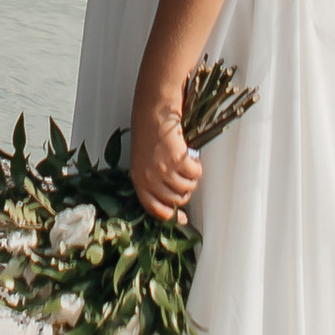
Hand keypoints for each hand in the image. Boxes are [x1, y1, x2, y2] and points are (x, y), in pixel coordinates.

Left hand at [127, 86, 199, 222]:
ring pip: (188, 187)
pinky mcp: (177, 159)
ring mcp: (163, 169)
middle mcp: (149, 178)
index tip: (181, 219)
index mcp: (138, 181)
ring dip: (191, 179)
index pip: (154, 209)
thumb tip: (175, 210)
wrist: (153, 115)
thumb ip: (154, 185)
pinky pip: (195, 173)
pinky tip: (190, 157)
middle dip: (184, 192)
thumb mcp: (143, 165)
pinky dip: (196, 167)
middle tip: (183, 179)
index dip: (169, 216)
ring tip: (185, 166)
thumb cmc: (148, 139)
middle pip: (176, 200)